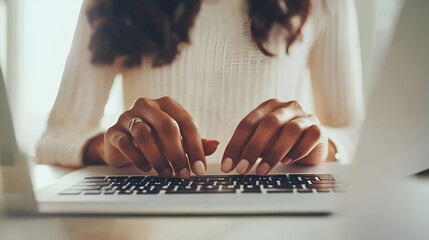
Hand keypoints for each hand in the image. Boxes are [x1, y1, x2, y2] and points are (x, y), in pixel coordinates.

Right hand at [88, 97, 218, 177]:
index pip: (186, 121)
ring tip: (166, 173)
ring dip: (158, 158)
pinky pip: (125, 143)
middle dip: (178, 153)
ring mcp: (127, 116)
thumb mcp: (177, 140)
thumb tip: (216, 145)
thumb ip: (195, 142)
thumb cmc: (154, 139)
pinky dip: (137, 158)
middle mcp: (147, 105)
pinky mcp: (113, 131)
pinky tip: (146, 168)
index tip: (200, 168)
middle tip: (184, 174)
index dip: (196, 146)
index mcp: (166, 104)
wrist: (120, 142)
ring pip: (144, 134)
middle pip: (166, 126)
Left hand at [221, 99, 329, 174]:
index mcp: (267, 107)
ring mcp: (305, 116)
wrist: (312, 144)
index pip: (247, 124)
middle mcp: (286, 108)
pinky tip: (288, 161)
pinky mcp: (319, 129)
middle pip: (268, 124)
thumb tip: (230, 164)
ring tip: (262, 170)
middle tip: (242, 169)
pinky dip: (298, 150)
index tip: (227, 165)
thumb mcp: (262, 143)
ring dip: (274, 153)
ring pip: (290, 130)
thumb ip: (247, 148)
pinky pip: (311, 136)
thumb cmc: (281, 142)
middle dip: (252, 148)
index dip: (235, 145)